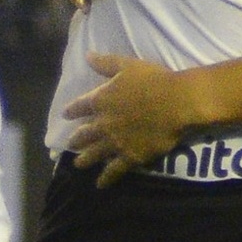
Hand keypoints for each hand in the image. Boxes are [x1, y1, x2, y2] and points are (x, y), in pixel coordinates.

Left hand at [63, 53, 198, 185]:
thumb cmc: (153, 80)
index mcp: (101, 100)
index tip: (65, 114)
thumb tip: (87, 56)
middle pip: (84, 134)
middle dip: (76, 139)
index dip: (71, 110)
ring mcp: (115, 142)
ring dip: (85, 160)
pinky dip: (106, 178)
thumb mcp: (127, 66)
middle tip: (71, 143)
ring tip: (79, 165)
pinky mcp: (130, 156)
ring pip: (94, 154)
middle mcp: (103, 123)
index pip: (79, 106)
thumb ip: (106, 63)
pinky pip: (114, 170)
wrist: (176, 103)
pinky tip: (100, 184)